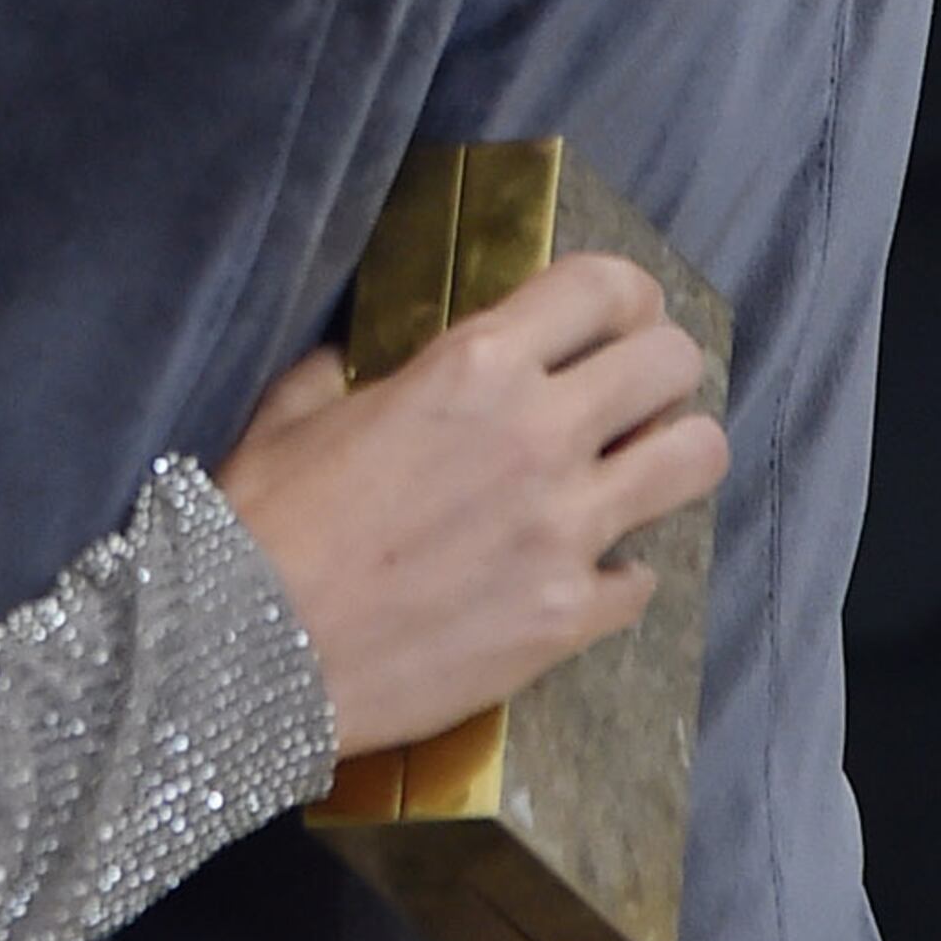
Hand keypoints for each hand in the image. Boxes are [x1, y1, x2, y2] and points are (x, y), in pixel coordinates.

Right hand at [218, 250, 724, 754]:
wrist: (244, 652)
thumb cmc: (257, 526)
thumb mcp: (289, 418)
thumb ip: (337, 374)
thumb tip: (344, 362)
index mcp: (474, 366)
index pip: (607, 288)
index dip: (624, 298)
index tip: (615, 321)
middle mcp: (538, 434)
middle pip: (673, 364)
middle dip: (659, 373)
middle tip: (627, 399)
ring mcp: (563, 530)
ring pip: (696, 459)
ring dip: (670, 458)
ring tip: (633, 475)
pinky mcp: (567, 617)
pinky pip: (645, 580)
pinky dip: (620, 574)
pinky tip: (577, 573)